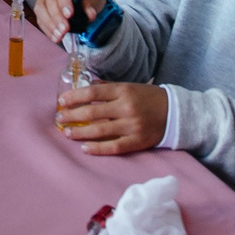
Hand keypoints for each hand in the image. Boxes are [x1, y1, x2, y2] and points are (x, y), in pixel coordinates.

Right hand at [33, 0, 109, 42]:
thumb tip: (90, 15)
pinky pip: (40, 18)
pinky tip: (55, 36)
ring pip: (41, 8)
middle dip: (57, 17)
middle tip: (65, 29)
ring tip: (60, 35)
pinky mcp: (41, 7)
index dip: (64, 1)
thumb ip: (91, 5)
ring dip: (50, 24)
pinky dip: (47, 29)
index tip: (70, 15)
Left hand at [55, 81, 169, 153]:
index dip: (74, 97)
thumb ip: (108, 87)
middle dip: (72, 115)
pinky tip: (85, 148)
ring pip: (100, 130)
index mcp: (123, 91)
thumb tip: (85, 87)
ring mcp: (131, 126)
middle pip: (92, 112)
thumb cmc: (148, 97)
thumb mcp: (129, 86)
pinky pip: (114, 147)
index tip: (61, 101)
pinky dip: (98, 148)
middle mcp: (126, 107)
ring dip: (80, 132)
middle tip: (59, 118)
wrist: (175, 112)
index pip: (93, 92)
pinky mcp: (137, 141)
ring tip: (66, 133)